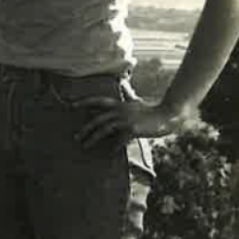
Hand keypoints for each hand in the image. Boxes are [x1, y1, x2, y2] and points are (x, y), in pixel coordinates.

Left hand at [74, 96, 192, 148]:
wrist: (167, 115)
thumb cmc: (151, 110)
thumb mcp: (136, 100)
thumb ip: (128, 94)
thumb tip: (123, 84)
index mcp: (119, 103)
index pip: (97, 101)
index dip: (83, 102)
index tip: (70, 106)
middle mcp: (119, 110)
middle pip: (97, 119)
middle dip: (85, 129)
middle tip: (76, 137)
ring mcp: (125, 120)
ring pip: (104, 129)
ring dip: (93, 138)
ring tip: (85, 146)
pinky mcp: (132, 129)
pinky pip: (118, 140)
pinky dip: (113, 147)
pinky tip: (109, 153)